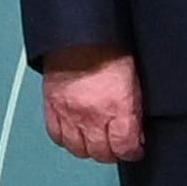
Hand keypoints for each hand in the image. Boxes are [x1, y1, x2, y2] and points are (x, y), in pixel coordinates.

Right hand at [42, 46, 145, 162]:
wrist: (79, 32)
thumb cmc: (108, 49)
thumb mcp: (134, 81)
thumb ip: (134, 110)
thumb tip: (136, 132)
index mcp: (117, 107)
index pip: (125, 149)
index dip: (132, 151)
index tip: (133, 148)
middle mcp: (92, 114)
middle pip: (101, 153)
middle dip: (111, 152)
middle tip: (114, 144)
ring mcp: (69, 112)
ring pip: (78, 149)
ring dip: (88, 147)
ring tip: (94, 138)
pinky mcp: (51, 106)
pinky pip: (56, 135)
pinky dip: (65, 137)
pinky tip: (73, 131)